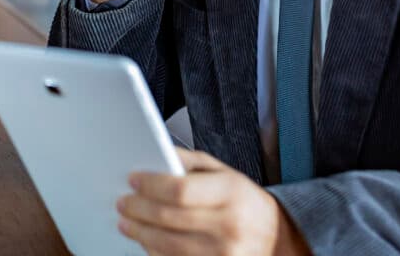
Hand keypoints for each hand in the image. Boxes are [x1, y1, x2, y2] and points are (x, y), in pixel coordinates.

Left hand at [117, 149, 310, 255]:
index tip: (133, 179)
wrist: (277, 238)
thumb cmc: (243, 201)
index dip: (151, 185)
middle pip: (170, 218)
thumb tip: (155, 154)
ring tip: (126, 222)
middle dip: (139, 209)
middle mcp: (229, 226)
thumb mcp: (223, 171)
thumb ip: (189, 161)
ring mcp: (226, 255)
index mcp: (231, 192)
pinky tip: (145, 240)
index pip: (180, 189)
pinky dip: (155, 251)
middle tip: (122, 202)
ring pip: (169, 246)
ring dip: (141, 233)